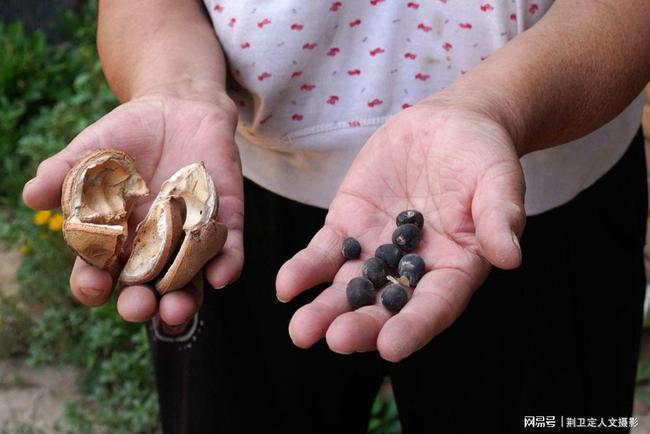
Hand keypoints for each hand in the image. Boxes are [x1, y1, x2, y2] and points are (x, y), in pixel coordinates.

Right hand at [23, 90, 242, 325]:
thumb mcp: (92, 150)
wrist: (178, 106)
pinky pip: (228, 249)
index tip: (94, 286)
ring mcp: (189, 236)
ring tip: (178, 309)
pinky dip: (227, 264)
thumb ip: (64, 172)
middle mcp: (152, 247)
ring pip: (187, 280)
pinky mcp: (223, 220)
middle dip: (140, 303)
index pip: (99, 272)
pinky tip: (221, 275)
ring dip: (184, 299)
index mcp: (114, 239)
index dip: (94, 285)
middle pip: (144, 288)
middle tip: (137, 307)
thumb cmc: (127, 135)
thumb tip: (32, 196)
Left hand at [276, 99, 525, 361]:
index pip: (434, 306)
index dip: (414, 327)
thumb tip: (510, 256)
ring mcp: (376, 250)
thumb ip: (499, 215)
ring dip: (324, 309)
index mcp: (454, 269)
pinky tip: (287, 285)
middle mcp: (411, 270)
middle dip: (359, 325)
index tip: (391, 347)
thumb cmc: (482, 155)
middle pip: (384, 307)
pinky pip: (324, 253)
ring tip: (300, 329)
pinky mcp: (349, 226)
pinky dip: (305, 269)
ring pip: (348, 288)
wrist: (448, 126)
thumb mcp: (497, 179)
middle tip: (335, 341)